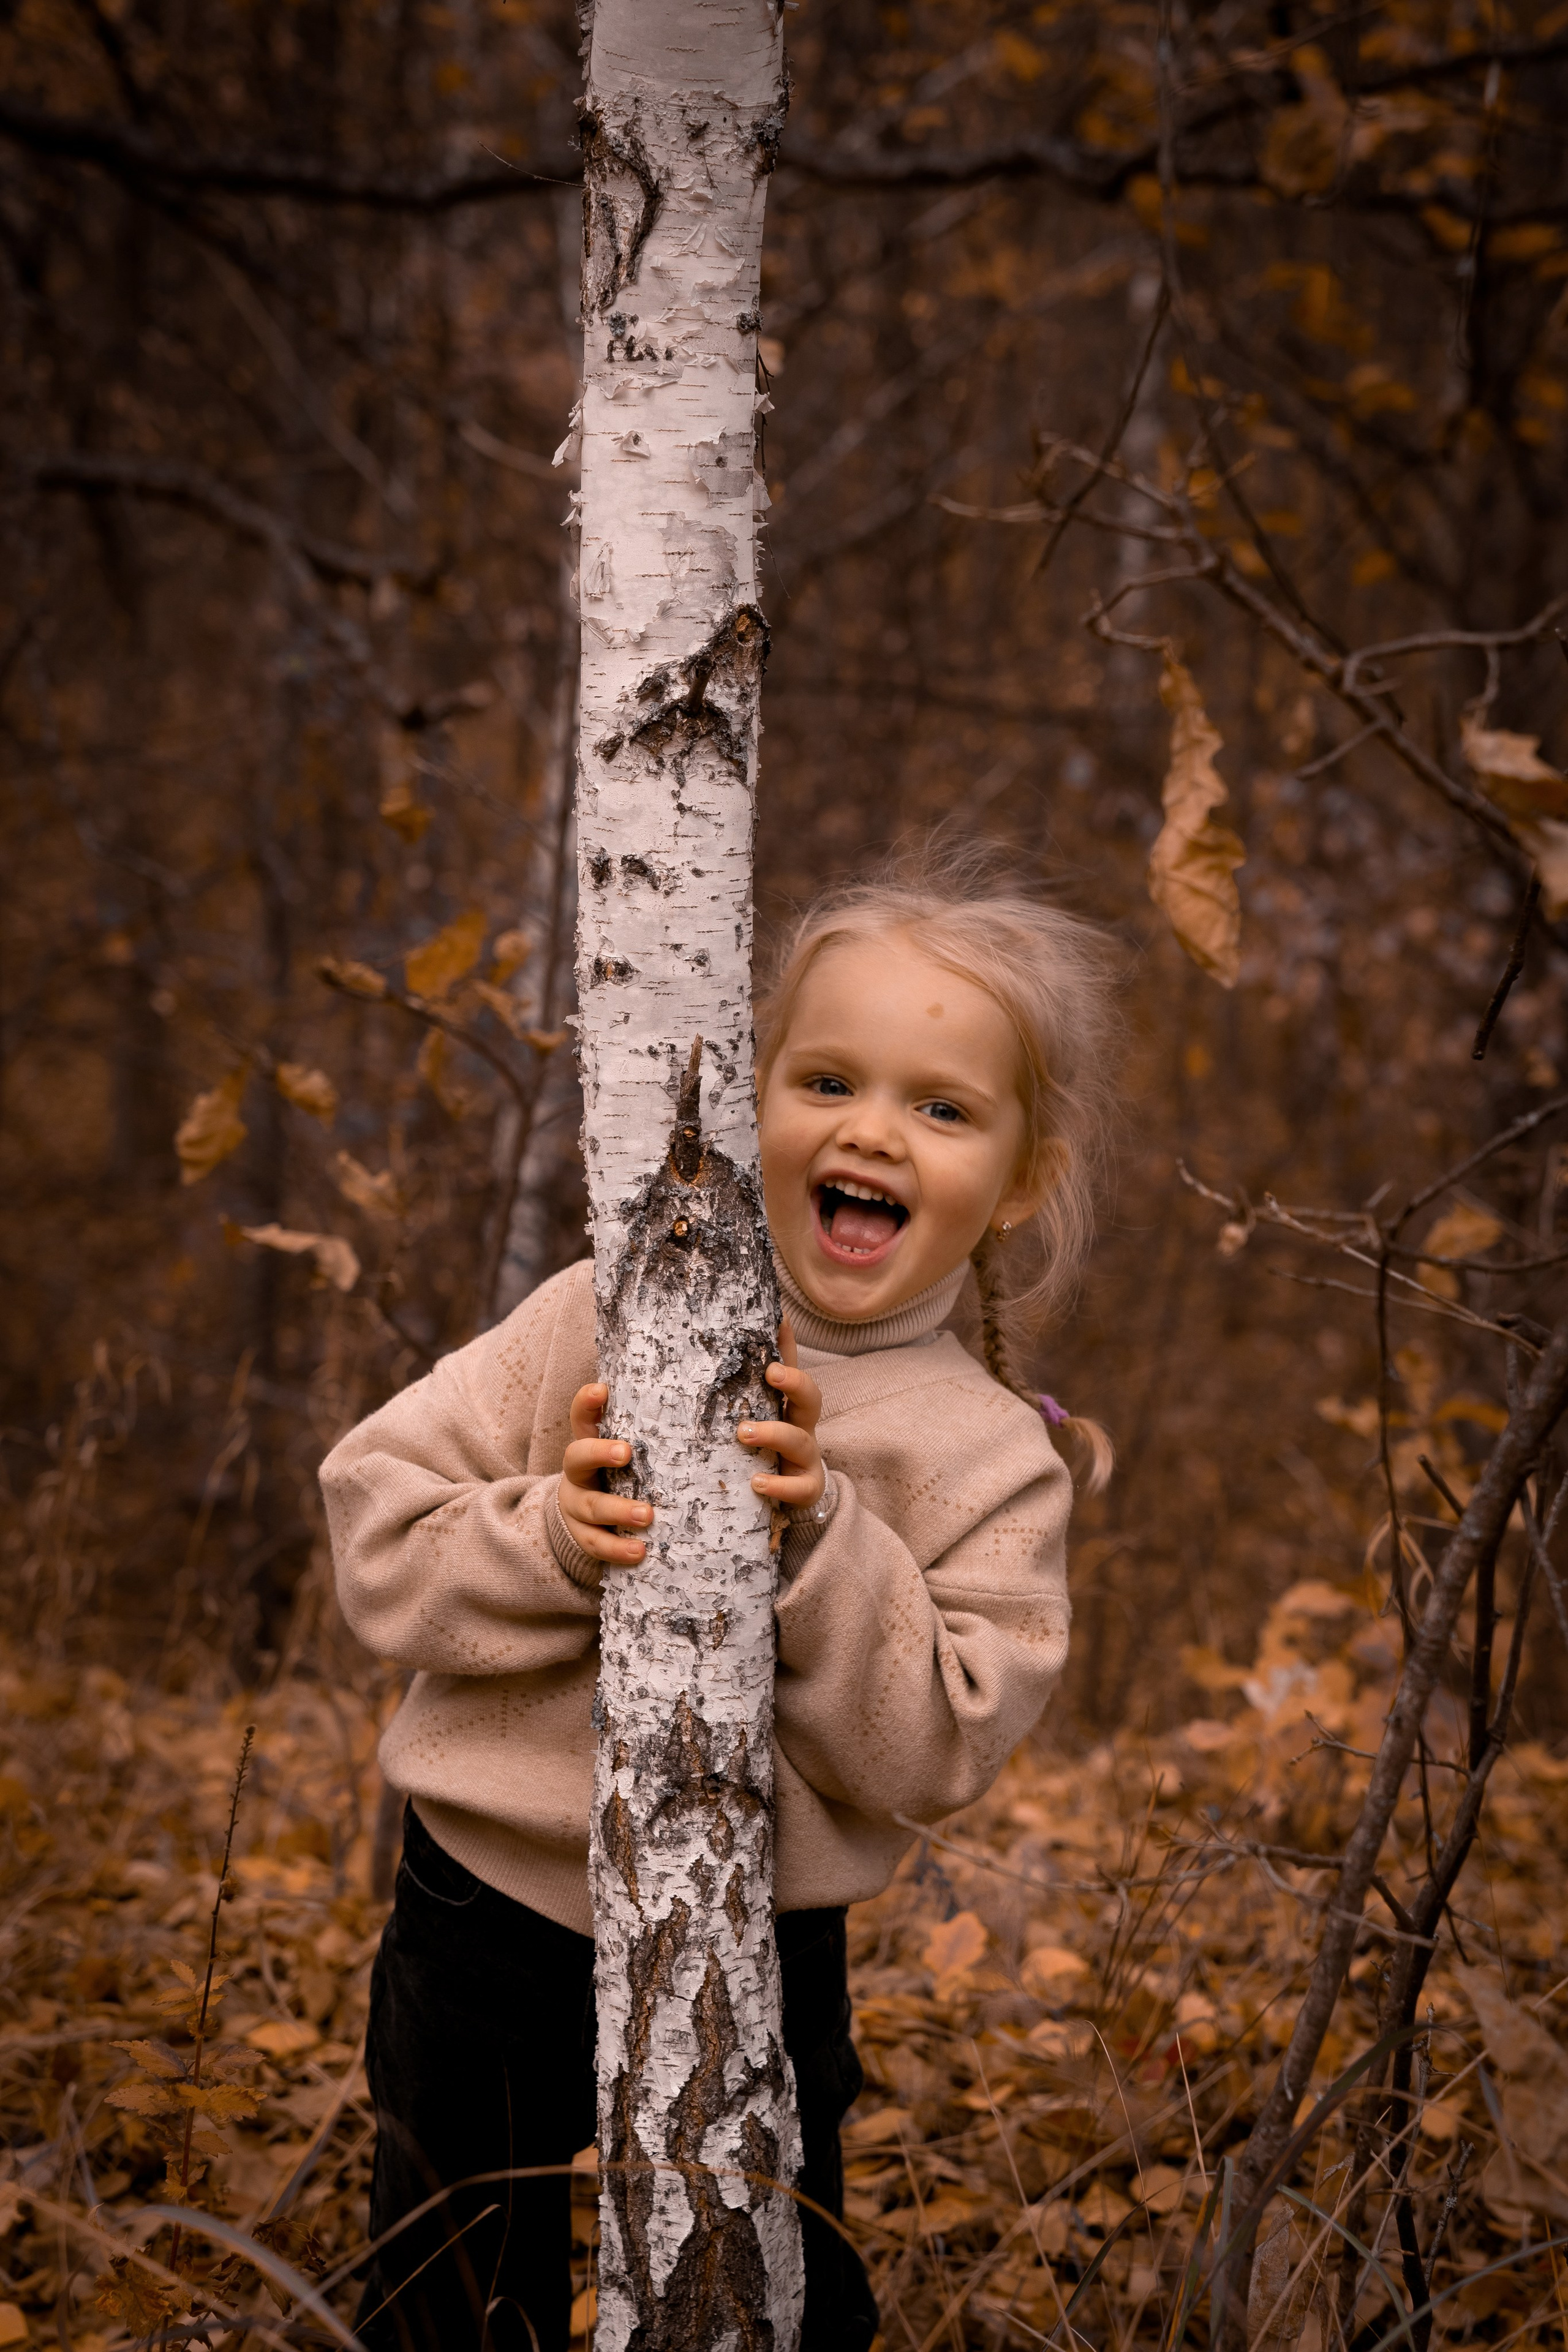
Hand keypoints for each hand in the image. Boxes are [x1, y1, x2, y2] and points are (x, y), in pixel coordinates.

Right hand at [558, 1383, 652, 1567]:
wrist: (582, 1520)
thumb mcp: (621, 1452)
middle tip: (626, 1451)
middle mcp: (577, 1474)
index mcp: (587, 1445)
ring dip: (618, 1510)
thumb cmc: (616, 1477)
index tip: (602, 1389)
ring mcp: (576, 1507)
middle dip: (600, 1453)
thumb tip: (694, 1406)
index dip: (586, 1403)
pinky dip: (617, 1550)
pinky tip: (639, 1552)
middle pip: (577, 1458)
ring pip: (591, 1507)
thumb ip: (644, 1433)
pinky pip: (596, 1545)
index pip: (581, 1418)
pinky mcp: (582, 1537)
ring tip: (646, 1515)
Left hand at [737, 1319, 825, 1512]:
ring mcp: (807, 1459)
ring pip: (800, 1442)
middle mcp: (804, 1427)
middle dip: (795, 1383)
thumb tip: (768, 1322)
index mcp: (792, 1407)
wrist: (796, 1493)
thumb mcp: (766, 1411)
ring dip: (774, 1434)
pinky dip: (779, 1485)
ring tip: (744, 1432)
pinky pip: (799, 1488)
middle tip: (772, 1372)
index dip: (789, 1348)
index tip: (778, 1328)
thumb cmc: (774, 1446)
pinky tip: (757, 1482)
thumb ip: (764, 1375)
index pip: (795, 1373)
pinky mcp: (806, 1489)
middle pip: (811, 1399)